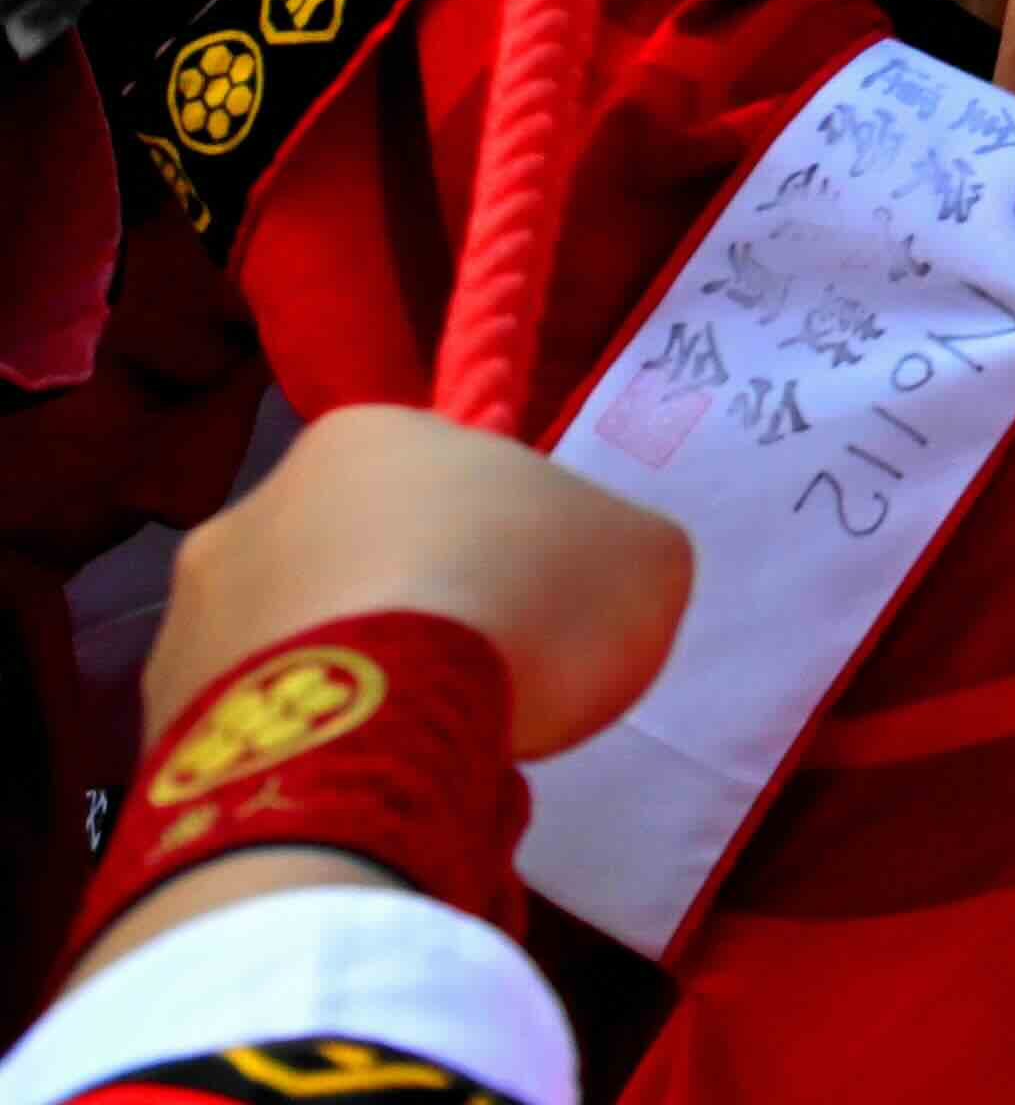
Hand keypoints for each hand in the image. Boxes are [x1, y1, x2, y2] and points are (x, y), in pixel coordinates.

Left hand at [134, 402, 692, 768]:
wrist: (370, 736)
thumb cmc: (513, 605)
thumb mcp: (637, 557)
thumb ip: (605, 554)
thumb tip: (577, 591)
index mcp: (362, 437)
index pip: (442, 477)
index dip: (500, 542)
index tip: (534, 604)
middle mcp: (252, 510)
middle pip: (356, 562)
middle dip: (411, 617)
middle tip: (483, 685)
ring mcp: (188, 622)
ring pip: (297, 655)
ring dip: (353, 695)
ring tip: (424, 763)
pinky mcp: (156, 727)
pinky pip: (257, 743)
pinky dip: (307, 767)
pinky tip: (361, 799)